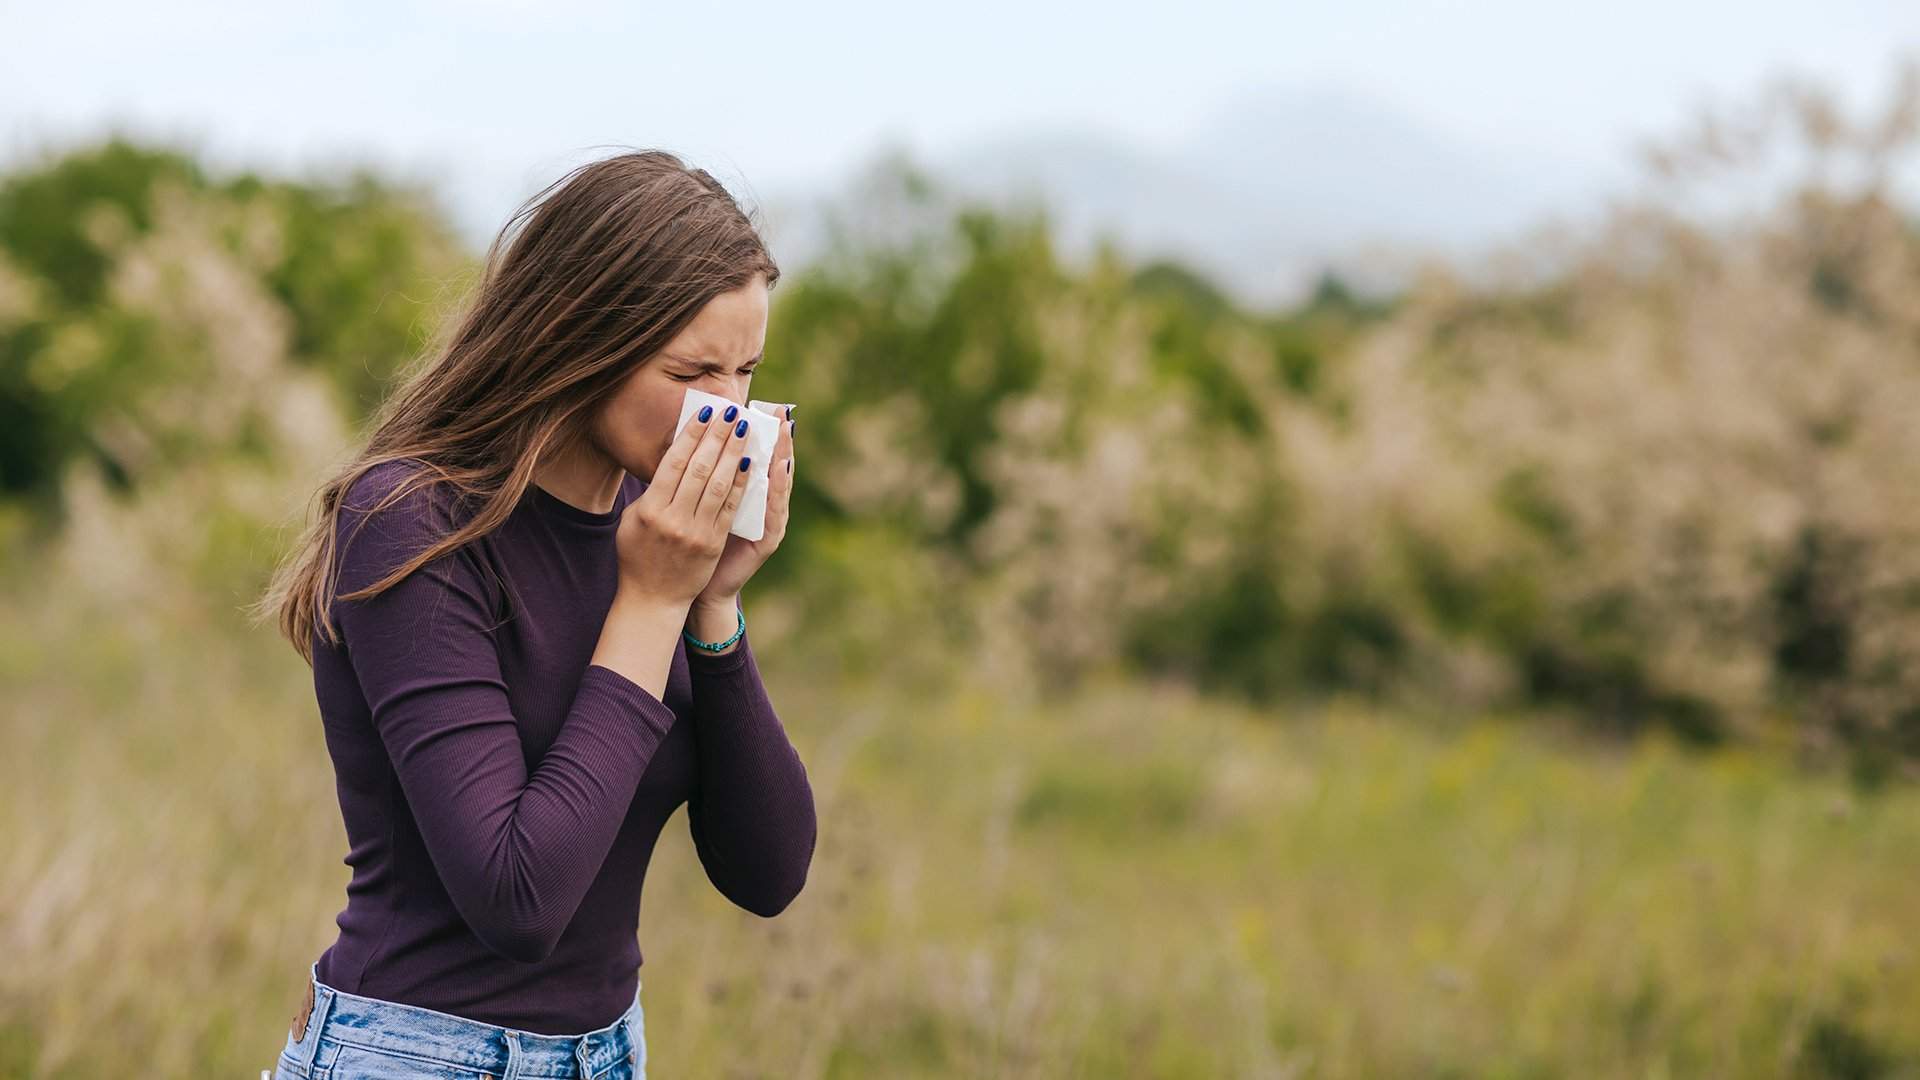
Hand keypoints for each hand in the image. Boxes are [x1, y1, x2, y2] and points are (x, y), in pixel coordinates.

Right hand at [614, 403, 753, 605]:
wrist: (653, 599)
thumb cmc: (638, 554)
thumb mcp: (633, 520)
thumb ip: (652, 491)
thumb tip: (674, 457)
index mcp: (650, 509)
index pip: (674, 462)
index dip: (691, 434)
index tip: (705, 411)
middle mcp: (673, 519)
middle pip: (700, 468)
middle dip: (717, 436)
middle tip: (731, 412)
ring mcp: (695, 532)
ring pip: (719, 484)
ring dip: (734, 453)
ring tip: (744, 428)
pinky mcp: (713, 543)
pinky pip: (731, 507)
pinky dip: (741, 482)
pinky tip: (750, 462)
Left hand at [697, 405, 794, 606]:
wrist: (701, 592)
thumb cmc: (695, 547)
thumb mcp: (698, 507)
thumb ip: (704, 482)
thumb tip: (693, 442)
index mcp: (746, 497)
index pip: (758, 459)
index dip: (763, 433)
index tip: (766, 405)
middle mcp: (763, 508)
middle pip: (774, 466)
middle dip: (778, 437)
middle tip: (781, 409)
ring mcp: (768, 525)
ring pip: (779, 485)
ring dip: (782, 456)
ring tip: (785, 431)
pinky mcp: (767, 542)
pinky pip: (774, 512)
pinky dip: (778, 489)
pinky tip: (780, 468)